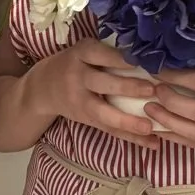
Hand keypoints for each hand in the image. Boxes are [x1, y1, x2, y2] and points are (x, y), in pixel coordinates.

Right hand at [27, 37, 160, 149]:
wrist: (42, 89)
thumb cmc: (73, 64)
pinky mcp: (87, 120)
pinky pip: (110, 130)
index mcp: (80, 55)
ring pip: (104, 113)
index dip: (120, 58)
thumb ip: (107, 52)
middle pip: (102, 84)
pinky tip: (151, 143)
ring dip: (127, 122)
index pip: (100, 54)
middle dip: (127, 87)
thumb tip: (148, 53)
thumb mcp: (83, 51)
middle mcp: (78, 77)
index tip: (143, 60)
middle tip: (151, 90)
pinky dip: (131, 137)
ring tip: (149, 127)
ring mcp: (80, 102)